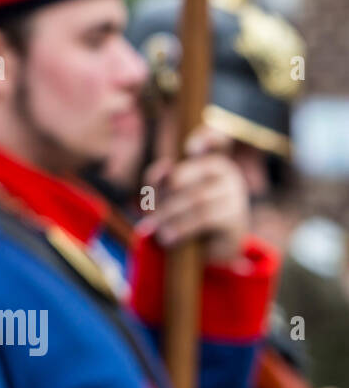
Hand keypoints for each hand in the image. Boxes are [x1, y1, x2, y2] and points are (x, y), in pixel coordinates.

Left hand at [138, 125, 248, 261]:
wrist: (212, 250)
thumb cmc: (184, 216)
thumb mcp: (166, 196)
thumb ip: (158, 180)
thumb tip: (165, 167)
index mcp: (208, 159)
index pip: (214, 139)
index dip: (207, 137)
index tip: (191, 148)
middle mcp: (225, 171)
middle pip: (181, 178)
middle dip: (161, 200)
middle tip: (151, 219)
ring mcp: (234, 192)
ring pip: (194, 199)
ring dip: (170, 216)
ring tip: (157, 232)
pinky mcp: (237, 217)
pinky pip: (205, 218)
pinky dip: (182, 228)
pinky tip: (168, 238)